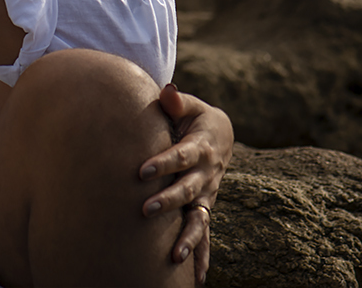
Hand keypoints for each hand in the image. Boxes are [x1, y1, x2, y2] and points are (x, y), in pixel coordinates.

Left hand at [138, 84, 232, 284]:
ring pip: (198, 218)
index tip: (142, 171)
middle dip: (168, 201)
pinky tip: (196, 277)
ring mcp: (206, 194)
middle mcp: (206, 174)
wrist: (220, 134)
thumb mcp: (189, 106)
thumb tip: (167, 92)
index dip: (163, 163)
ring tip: (174, 255)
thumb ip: (176, 102)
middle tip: (145, 209)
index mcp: (200, 147)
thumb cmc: (193, 117)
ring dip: (187, 237)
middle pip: (187, 190)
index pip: (180, 156)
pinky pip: (203, 233)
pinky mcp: (204, 207)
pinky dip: (201, 255)